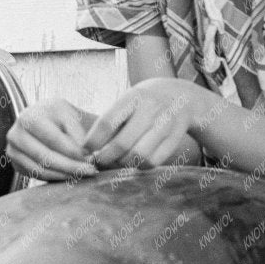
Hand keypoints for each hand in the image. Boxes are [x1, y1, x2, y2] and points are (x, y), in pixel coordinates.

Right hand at [5, 98, 99, 181]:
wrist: (58, 124)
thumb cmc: (75, 123)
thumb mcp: (83, 123)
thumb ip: (85, 137)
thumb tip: (88, 156)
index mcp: (43, 109)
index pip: (57, 138)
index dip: (77, 153)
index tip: (94, 160)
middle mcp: (23, 120)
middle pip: (45, 154)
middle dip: (71, 166)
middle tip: (91, 171)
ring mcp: (15, 138)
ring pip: (40, 165)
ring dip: (64, 173)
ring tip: (82, 174)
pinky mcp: (13, 154)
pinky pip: (34, 172)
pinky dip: (54, 177)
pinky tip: (69, 176)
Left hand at [83, 79, 202, 170]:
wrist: (179, 98)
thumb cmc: (142, 103)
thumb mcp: (126, 102)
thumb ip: (110, 122)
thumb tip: (88, 151)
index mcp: (134, 97)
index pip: (107, 123)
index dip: (93, 141)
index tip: (85, 150)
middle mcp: (152, 109)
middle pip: (122, 143)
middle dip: (105, 157)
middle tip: (98, 161)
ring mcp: (166, 124)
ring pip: (138, 156)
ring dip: (122, 163)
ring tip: (115, 161)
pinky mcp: (175, 139)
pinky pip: (153, 162)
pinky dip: (139, 166)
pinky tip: (133, 161)